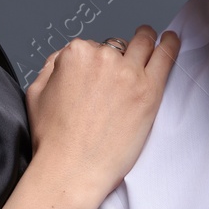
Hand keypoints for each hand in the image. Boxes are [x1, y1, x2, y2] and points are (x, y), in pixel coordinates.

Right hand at [24, 25, 179, 198]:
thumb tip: (64, 59)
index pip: (90, 47)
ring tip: (150, 40)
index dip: (94, 62)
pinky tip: (171, 40)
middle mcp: (103, 58)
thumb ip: (51, 66)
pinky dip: (170, 44)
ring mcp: (128, 72)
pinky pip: (165, 56)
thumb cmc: (54, 140)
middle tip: (122, 66)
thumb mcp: (36, 93)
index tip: (97, 75)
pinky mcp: (149, 89)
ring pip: (143, 43)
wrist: (72, 169)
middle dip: (118, 53)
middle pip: (116, 45)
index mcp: (75, 55)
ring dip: (146, 39)